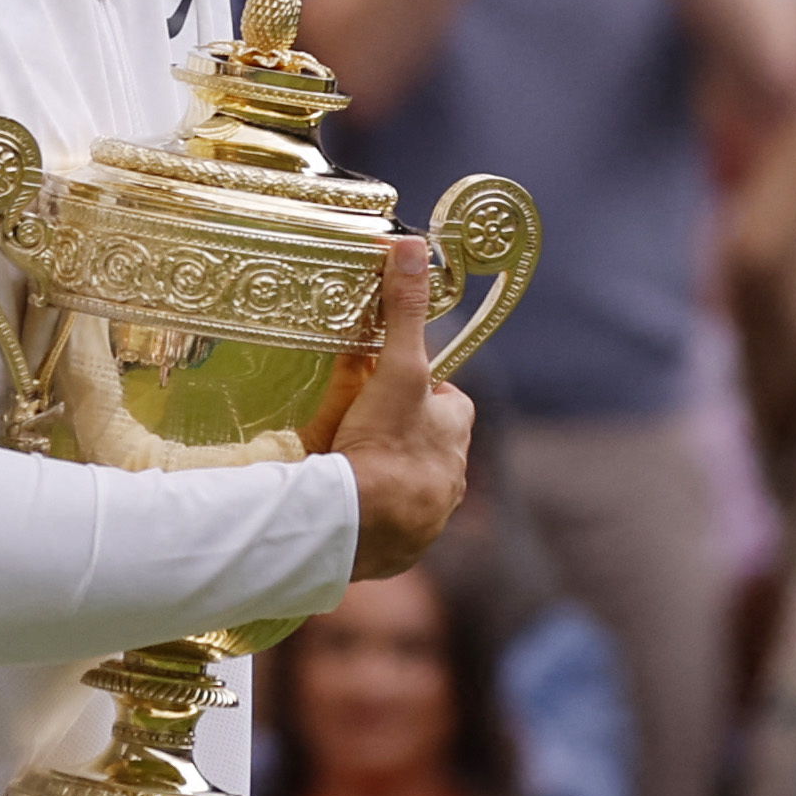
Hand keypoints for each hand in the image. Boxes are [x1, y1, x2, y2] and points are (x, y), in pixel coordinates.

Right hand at [332, 238, 475, 576]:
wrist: (356, 527)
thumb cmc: (386, 443)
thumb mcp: (396, 368)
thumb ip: (404, 311)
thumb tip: (412, 247)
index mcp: (457, 432)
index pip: (440, 396)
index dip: (409, 384)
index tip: (379, 381)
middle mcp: (452, 476)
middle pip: (421, 439)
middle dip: (392, 428)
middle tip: (351, 421)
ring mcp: (427, 516)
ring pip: (404, 483)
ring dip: (378, 473)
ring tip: (339, 464)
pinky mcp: (400, 549)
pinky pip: (385, 526)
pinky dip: (366, 515)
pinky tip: (339, 507)